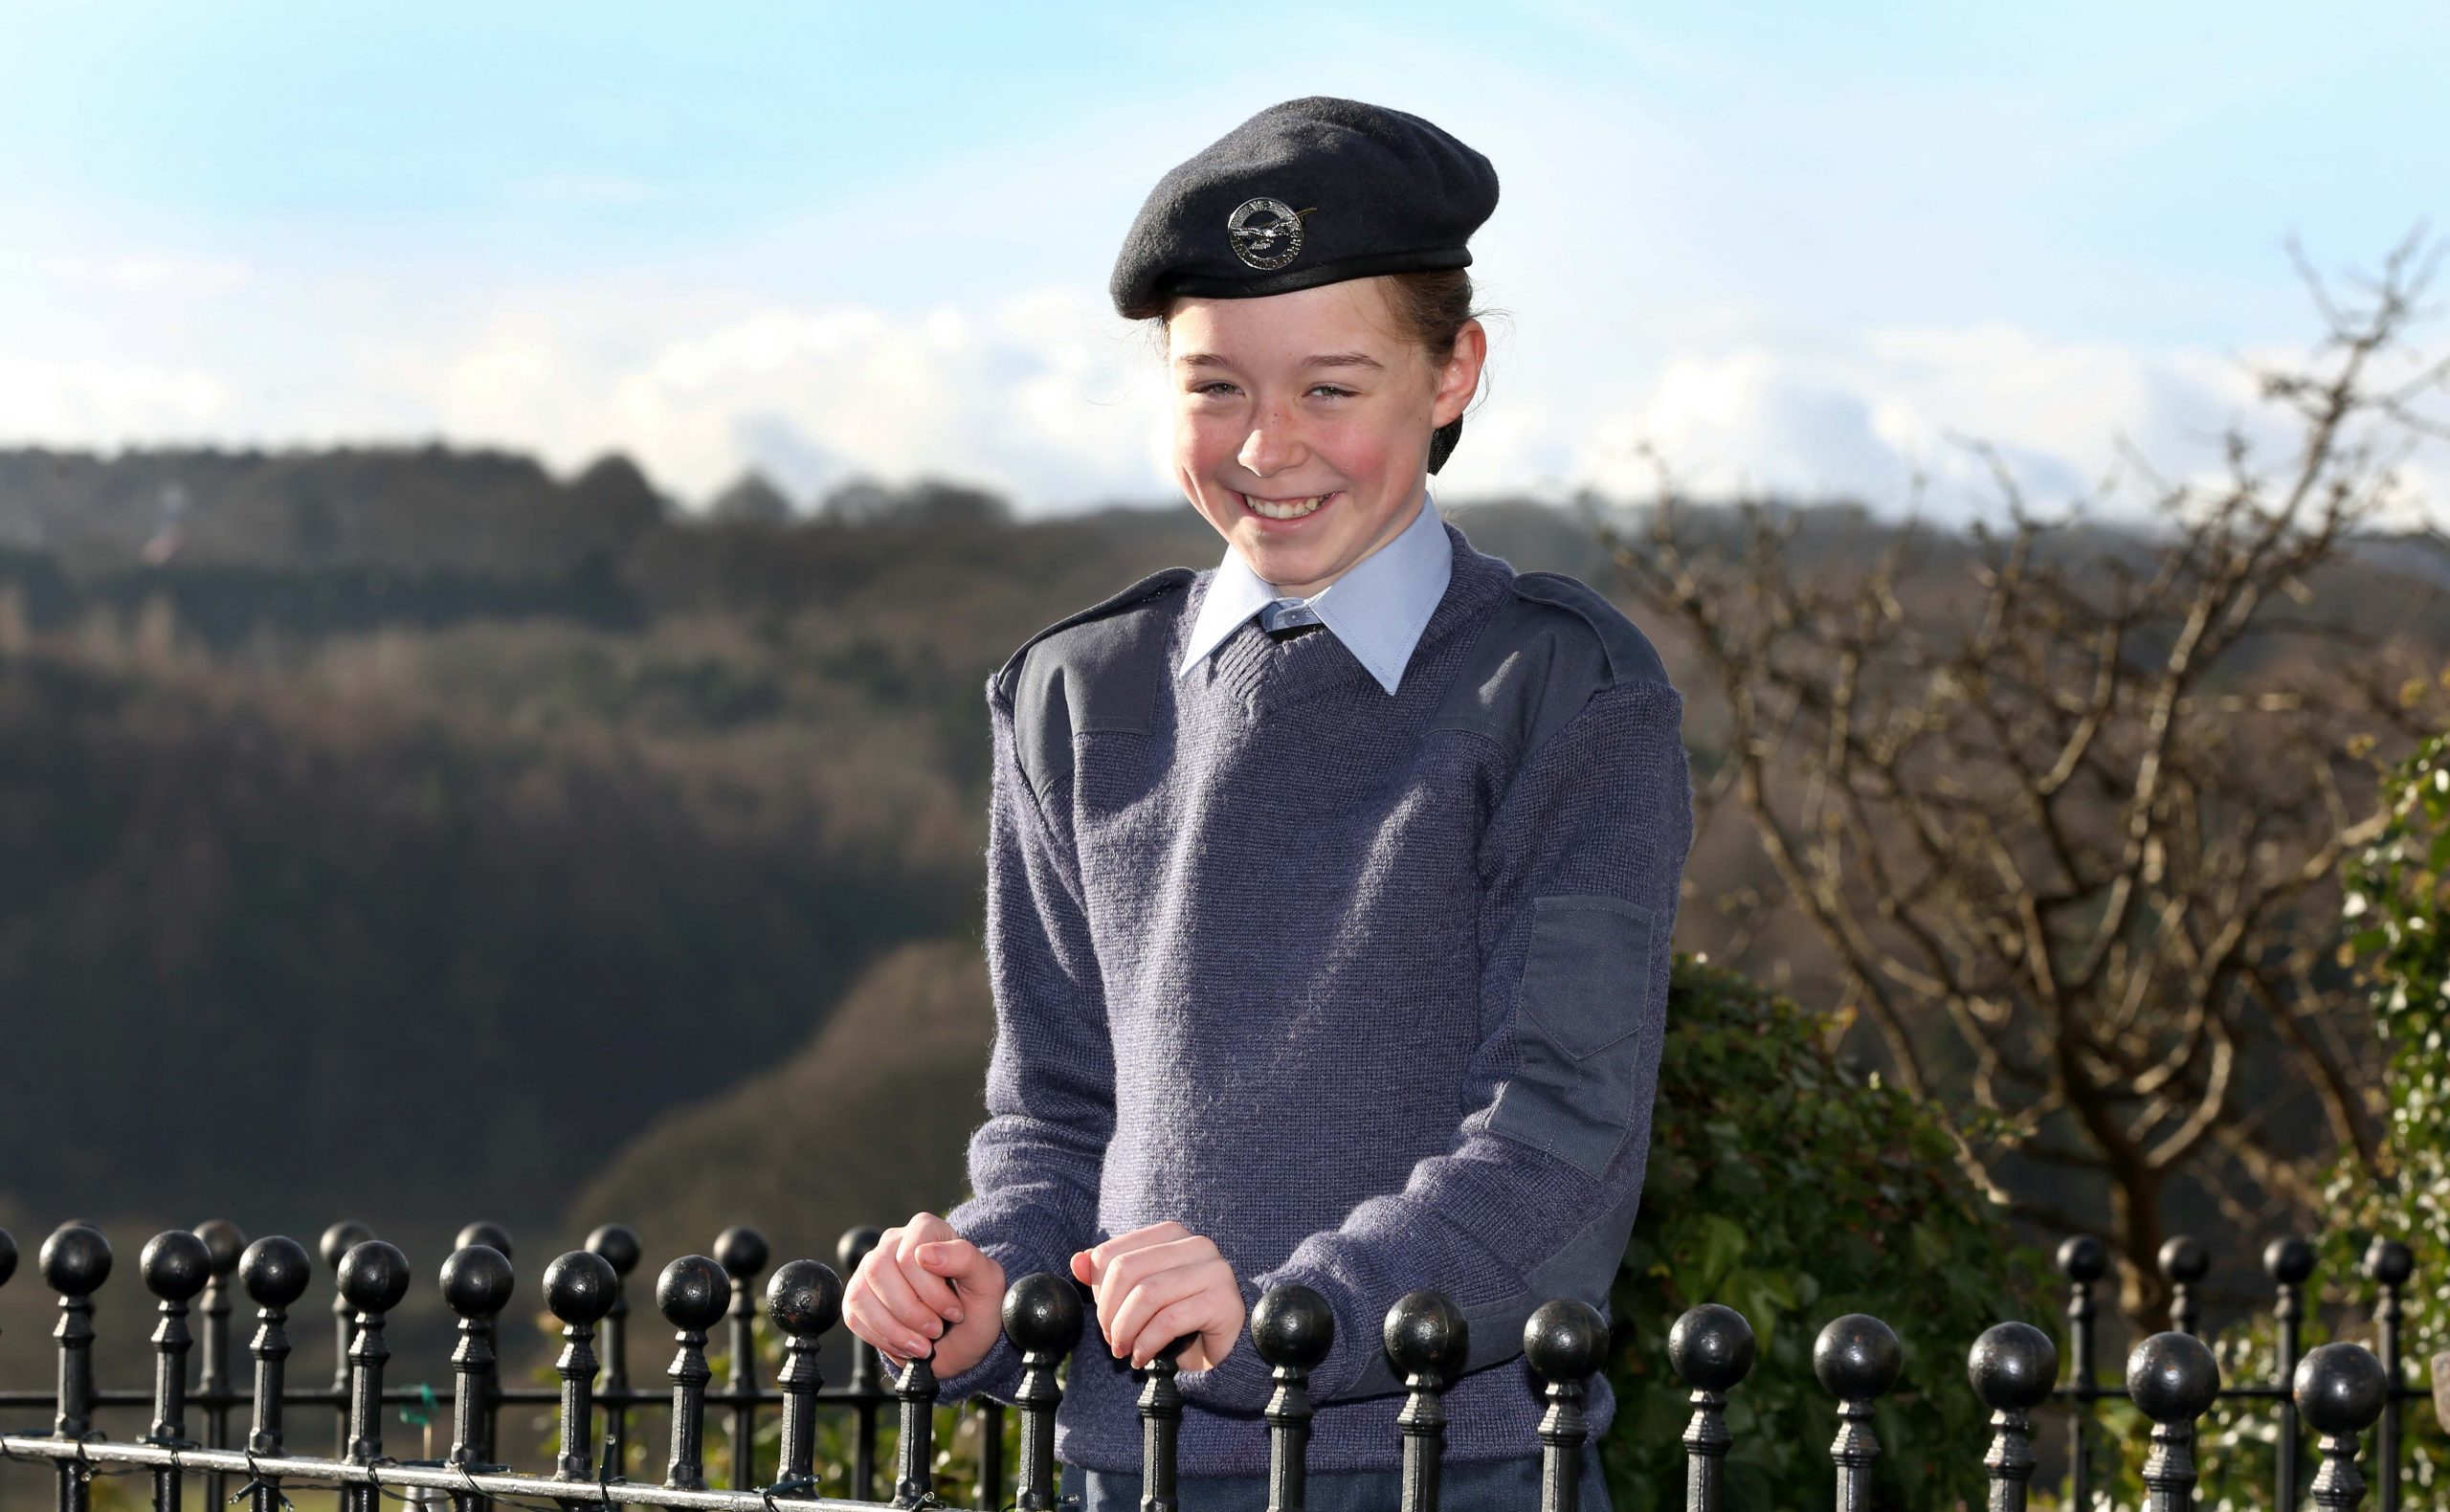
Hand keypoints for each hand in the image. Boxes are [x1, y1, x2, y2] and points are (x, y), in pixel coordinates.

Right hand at [842, 1211, 1006, 1379]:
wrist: (963, 1338)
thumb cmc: (977, 1306)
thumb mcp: (988, 1283)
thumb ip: (965, 1259)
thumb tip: (923, 1253)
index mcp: (926, 1229)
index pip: (909, 1256)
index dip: (931, 1292)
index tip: (954, 1312)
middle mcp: (893, 1242)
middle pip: (879, 1271)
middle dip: (910, 1313)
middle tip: (936, 1330)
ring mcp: (871, 1269)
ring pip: (861, 1295)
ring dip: (894, 1330)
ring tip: (922, 1344)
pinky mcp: (859, 1296)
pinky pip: (852, 1315)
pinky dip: (880, 1338)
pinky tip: (905, 1343)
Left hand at [1070, 1221, 1245, 1372]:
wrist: (1223, 1350)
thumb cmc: (1179, 1319)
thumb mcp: (1137, 1296)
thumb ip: (1107, 1277)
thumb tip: (1076, 1261)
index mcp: (1170, 1235)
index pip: (1110, 1254)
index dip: (1098, 1292)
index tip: (1105, 1320)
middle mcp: (1196, 1244)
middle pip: (1125, 1270)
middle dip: (1109, 1313)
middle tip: (1112, 1340)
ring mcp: (1214, 1270)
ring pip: (1146, 1294)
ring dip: (1126, 1330)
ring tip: (1124, 1350)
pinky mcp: (1224, 1301)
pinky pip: (1169, 1320)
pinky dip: (1146, 1343)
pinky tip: (1142, 1357)